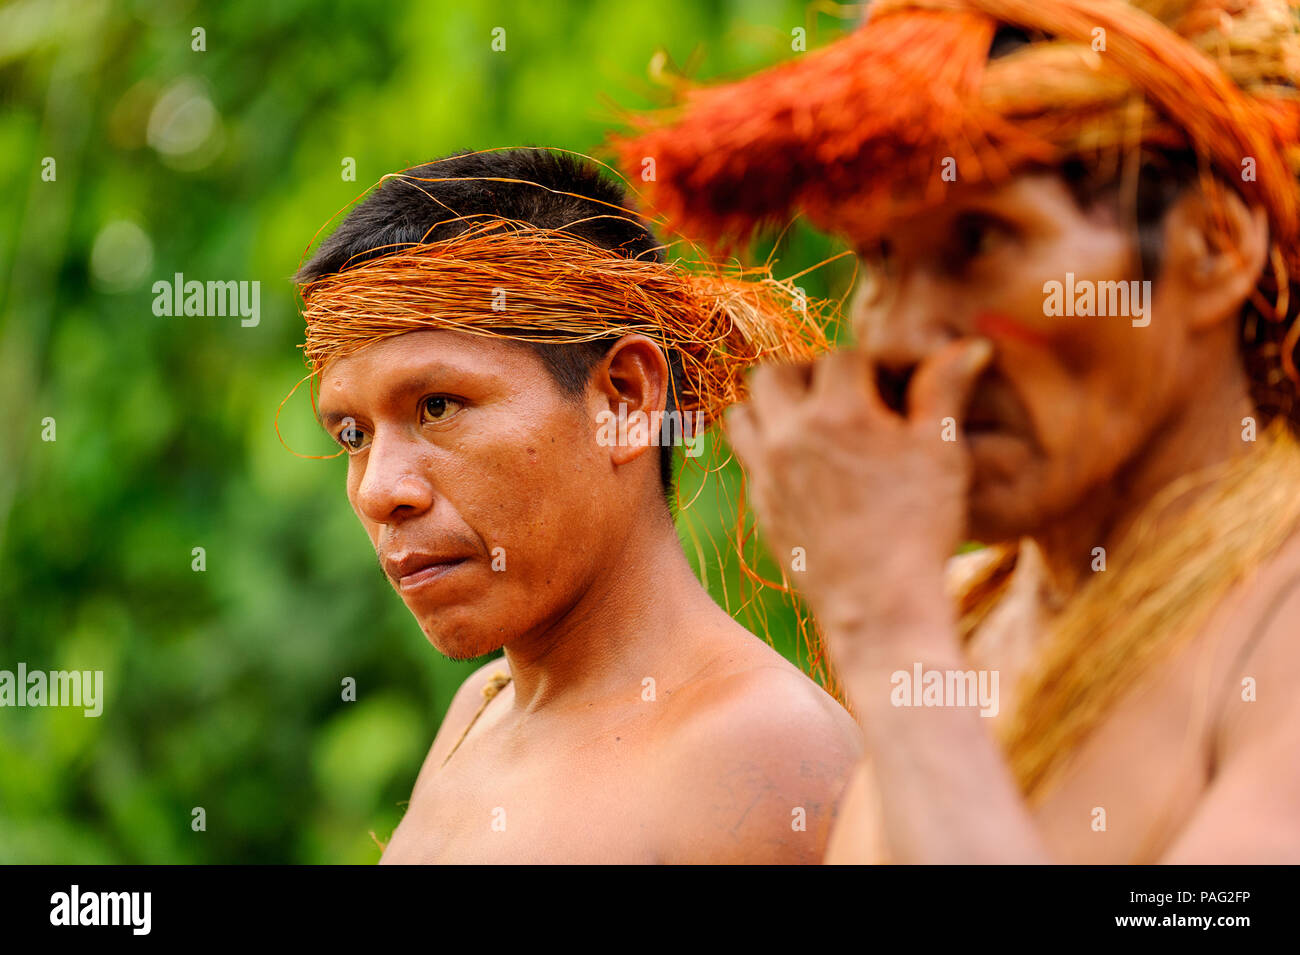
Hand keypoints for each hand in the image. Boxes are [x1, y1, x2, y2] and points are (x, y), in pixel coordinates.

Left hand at [725, 338, 992, 636]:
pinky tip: (805, 463)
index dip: (873, 364)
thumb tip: (969, 345)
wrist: (881, 607)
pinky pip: (746, 456)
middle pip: (774, 372)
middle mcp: (788, 436)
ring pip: (743, 411)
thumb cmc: (921, 526)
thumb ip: (945, 390)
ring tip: (815, 423)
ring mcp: (765, 472)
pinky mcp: (759, 505)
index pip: (842, 358)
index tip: (895, 387)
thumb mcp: (941, 452)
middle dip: (808, 373)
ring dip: (774, 406)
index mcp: (836, 414)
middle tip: (846, 396)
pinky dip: (767, 446)